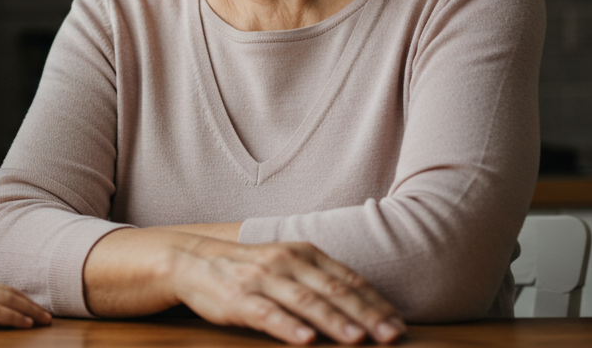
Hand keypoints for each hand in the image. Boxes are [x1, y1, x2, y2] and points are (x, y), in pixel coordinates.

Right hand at [0, 274, 51, 329]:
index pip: (2, 288)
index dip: (21, 298)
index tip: (34, 307)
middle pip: (10, 293)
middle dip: (31, 305)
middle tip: (48, 316)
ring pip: (8, 301)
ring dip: (29, 311)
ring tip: (44, 321)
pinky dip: (13, 316)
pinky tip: (25, 324)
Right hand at [171, 237, 404, 344]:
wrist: (193, 261)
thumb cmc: (249, 268)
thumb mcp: (287, 264)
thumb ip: (320, 280)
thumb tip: (365, 306)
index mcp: (304, 253)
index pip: (348, 279)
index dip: (375, 302)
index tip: (398, 324)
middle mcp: (286, 261)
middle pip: (334, 291)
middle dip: (366, 315)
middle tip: (391, 336)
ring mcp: (262, 279)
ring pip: (305, 301)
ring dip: (334, 321)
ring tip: (357, 339)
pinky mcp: (239, 299)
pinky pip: (268, 313)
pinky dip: (288, 326)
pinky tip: (305, 340)